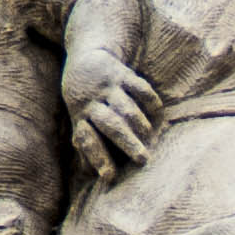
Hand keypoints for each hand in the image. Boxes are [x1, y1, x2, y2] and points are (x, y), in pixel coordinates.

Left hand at [63, 42, 160, 182]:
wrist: (85, 57)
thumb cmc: (83, 96)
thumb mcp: (77, 115)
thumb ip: (84, 139)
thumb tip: (87, 171)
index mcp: (80, 114)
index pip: (88, 139)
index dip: (98, 157)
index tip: (109, 177)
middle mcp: (93, 101)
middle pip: (110, 124)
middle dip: (127, 142)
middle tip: (143, 160)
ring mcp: (108, 87)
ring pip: (126, 108)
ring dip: (139, 125)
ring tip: (149, 138)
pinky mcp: (121, 73)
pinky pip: (139, 87)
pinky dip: (150, 101)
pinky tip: (157, 113)